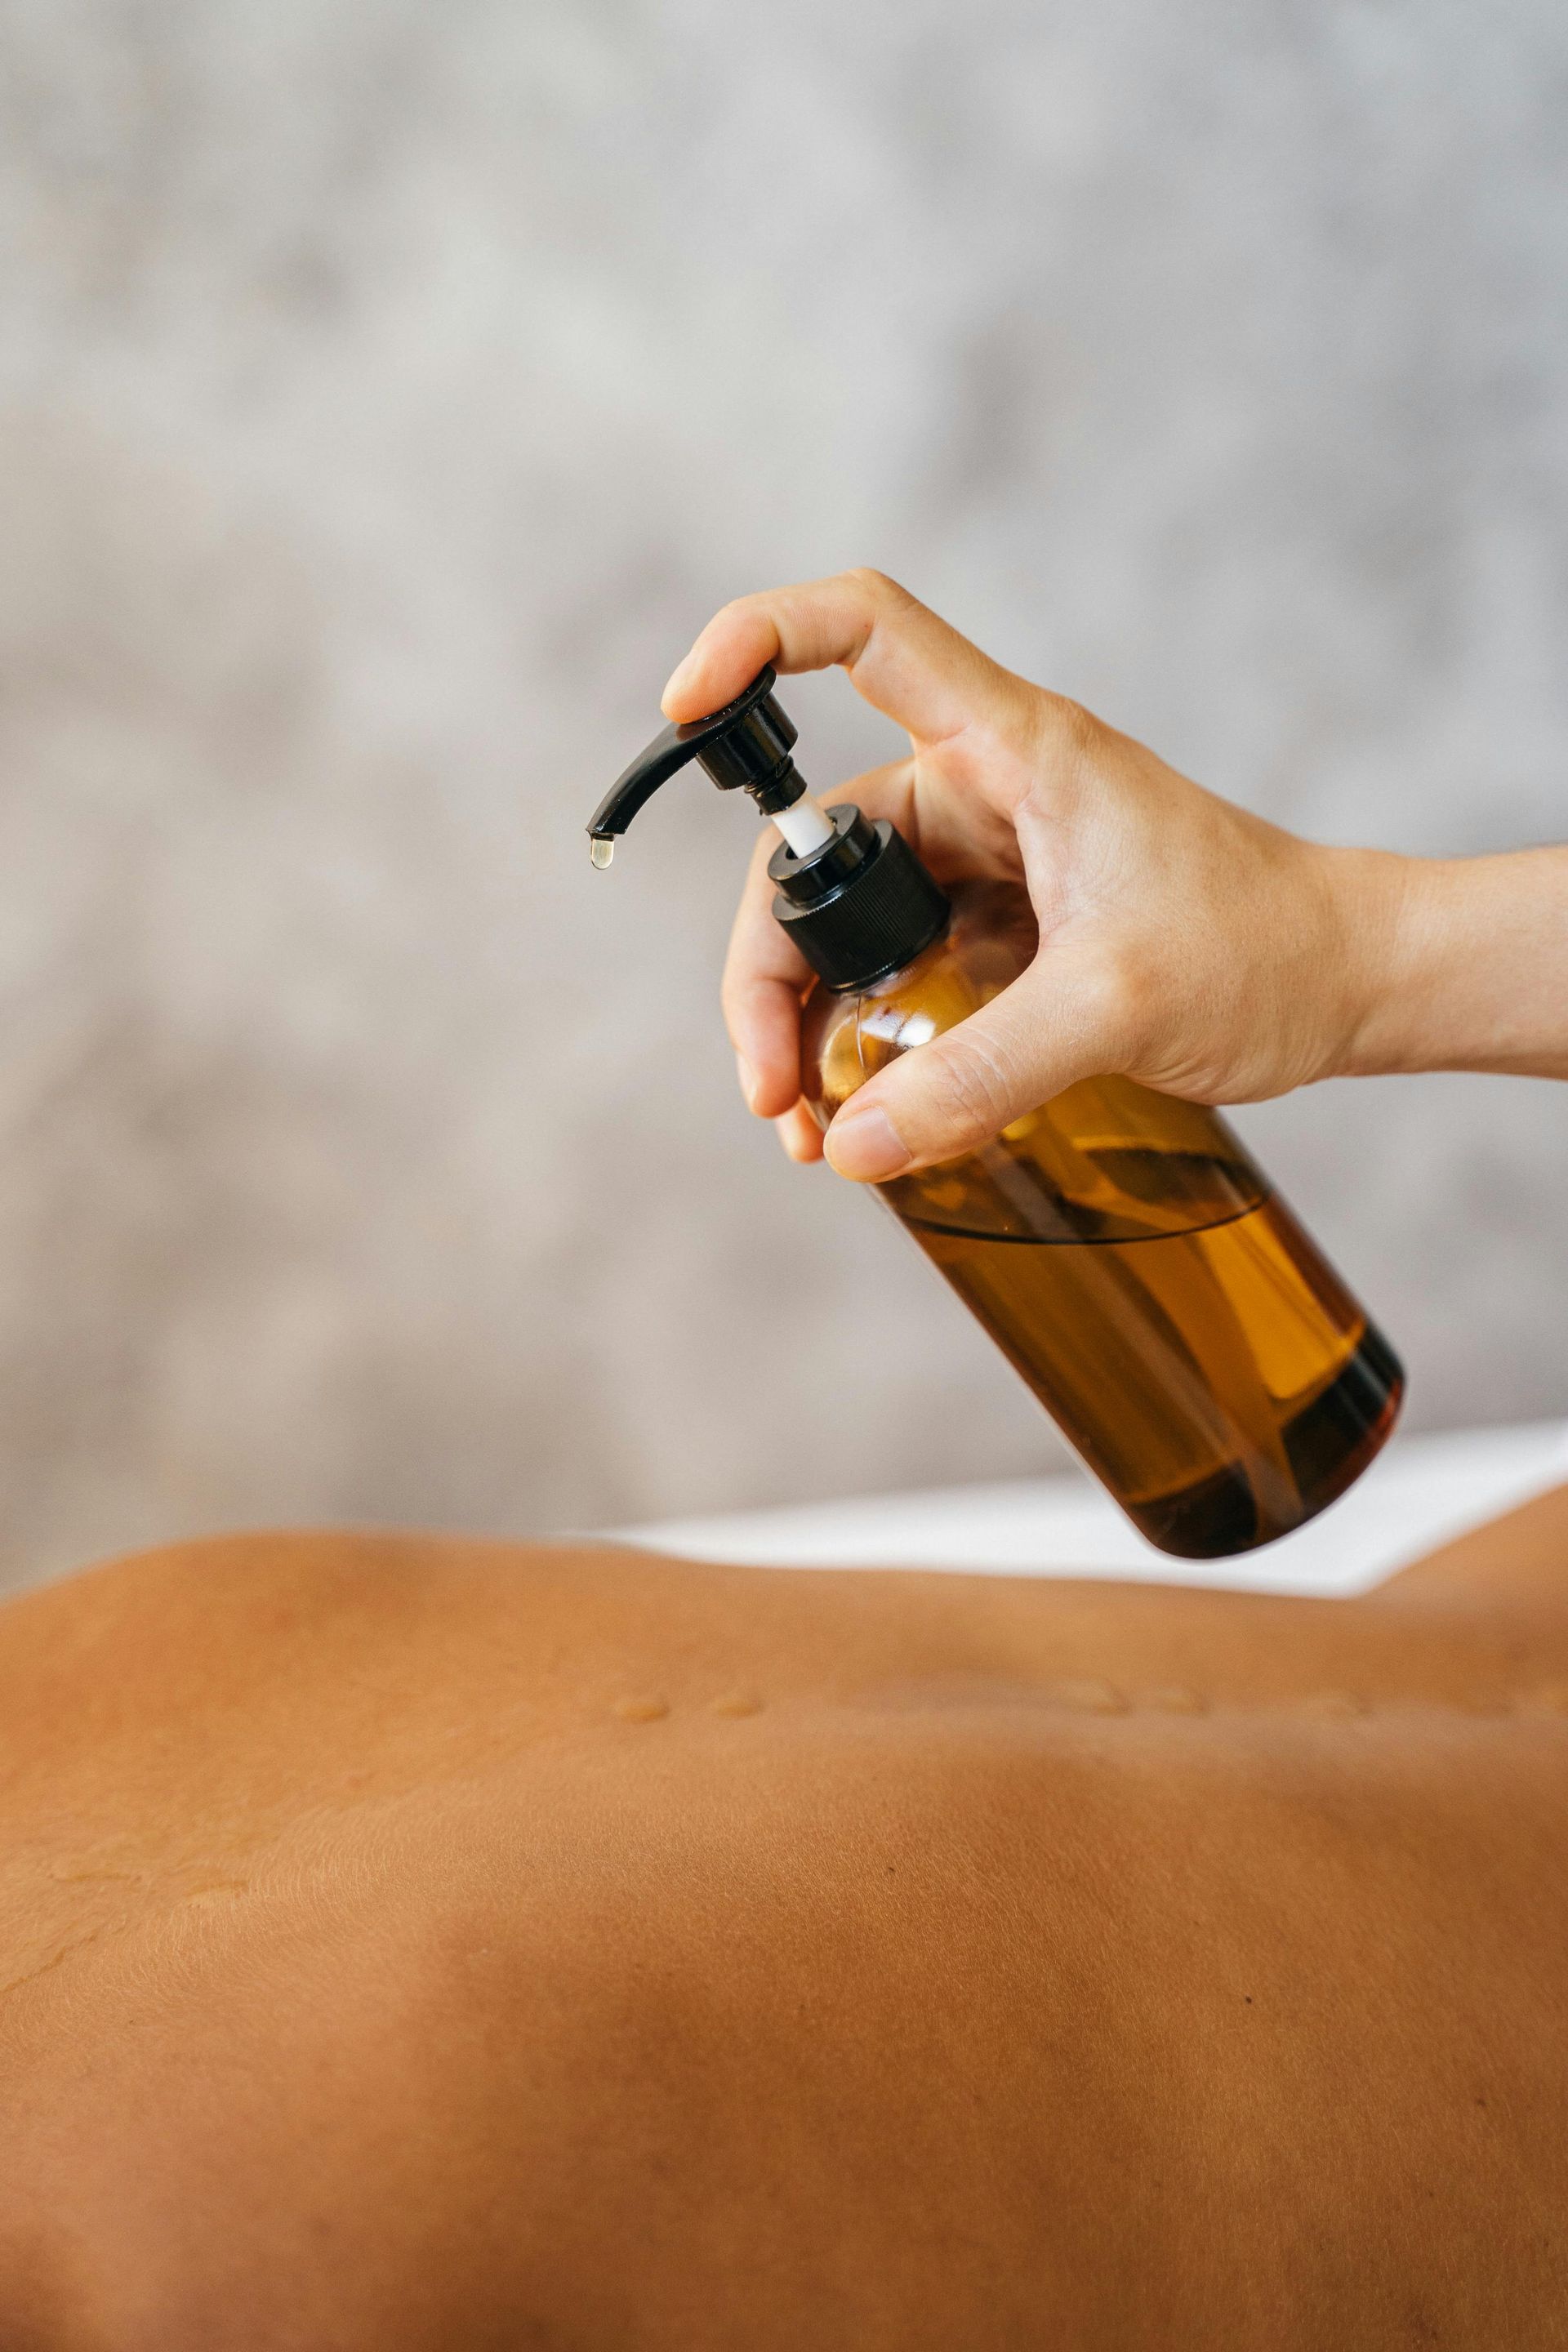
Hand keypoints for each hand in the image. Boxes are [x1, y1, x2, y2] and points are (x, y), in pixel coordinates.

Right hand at [663, 571, 1393, 1180]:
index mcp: (1010, 746)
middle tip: (774, 1093)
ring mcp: (986, 862)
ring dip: (812, 1027)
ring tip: (815, 1133)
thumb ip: (982, 1074)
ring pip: (847, 927)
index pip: (861, 630)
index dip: (757, 639)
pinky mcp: (999, 928)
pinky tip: (874, 1122)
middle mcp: (982, 789)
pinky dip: (869, 1044)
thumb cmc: (1263, 950)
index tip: (682, 709)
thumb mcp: (1116, 1007)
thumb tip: (854, 1143)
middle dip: (770, 972)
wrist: (1345, 986)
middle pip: (816, 845)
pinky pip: (897, 975)